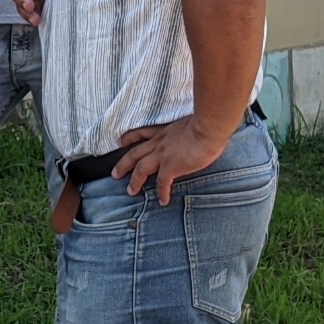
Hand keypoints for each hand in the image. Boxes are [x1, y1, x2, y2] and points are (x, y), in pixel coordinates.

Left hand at [114, 116, 231, 204]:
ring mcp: (163, 156)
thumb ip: (187, 131)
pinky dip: (161, 193)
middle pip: (134, 154)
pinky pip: (162, 183)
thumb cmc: (205, 123)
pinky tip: (163, 201)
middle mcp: (159, 143)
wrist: (207, 128)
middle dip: (123, 164)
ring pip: (141, 169)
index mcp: (163, 132)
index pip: (141, 134)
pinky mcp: (171, 167)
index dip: (129, 138)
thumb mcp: (190, 123)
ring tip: (130, 191)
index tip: (120, 142)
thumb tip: (195, 135)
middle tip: (115, 174)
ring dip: (134, 181)